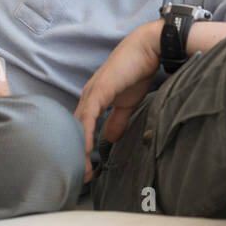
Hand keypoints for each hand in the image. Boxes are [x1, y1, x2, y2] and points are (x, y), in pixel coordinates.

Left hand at [74, 21, 162, 182]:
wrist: (149, 47)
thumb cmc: (139, 70)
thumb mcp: (128, 101)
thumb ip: (118, 119)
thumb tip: (110, 137)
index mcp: (94, 99)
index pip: (82, 128)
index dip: (82, 149)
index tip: (87, 170)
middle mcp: (89, 96)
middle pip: (76, 130)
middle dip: (77, 154)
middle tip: (81, 177)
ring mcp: (92, 92)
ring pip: (79, 126)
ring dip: (79, 149)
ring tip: (81, 170)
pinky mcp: (100, 90)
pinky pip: (89, 116)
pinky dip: (85, 134)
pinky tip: (85, 150)